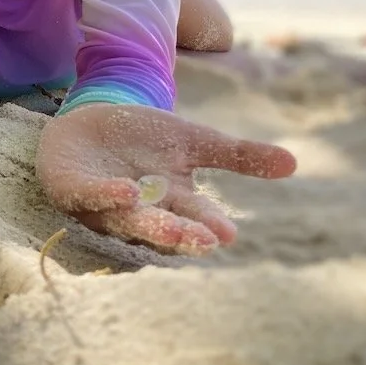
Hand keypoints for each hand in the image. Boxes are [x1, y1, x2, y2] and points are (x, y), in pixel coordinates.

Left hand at [36, 103, 295, 255]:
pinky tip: (127, 192)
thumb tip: (293, 163)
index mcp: (171, 201)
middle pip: (162, 226)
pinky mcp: (73, 187)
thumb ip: (238, 155)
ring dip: (150, 225)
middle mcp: (139, 209)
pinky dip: (107, 195)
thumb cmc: (143, 139)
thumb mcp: (193, 140)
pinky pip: (89, 196)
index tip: (227, 234)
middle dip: (181, 234)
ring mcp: (103, 203)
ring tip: (172, 229)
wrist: (88, 122)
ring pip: (127, 220)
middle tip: (203, 241)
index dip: (208, 226)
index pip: (195, 218)